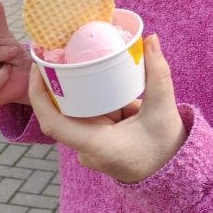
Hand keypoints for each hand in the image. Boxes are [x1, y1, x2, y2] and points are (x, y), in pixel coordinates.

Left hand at [28, 33, 187, 182]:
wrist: (174, 173)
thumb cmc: (166, 148)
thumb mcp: (163, 109)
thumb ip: (158, 74)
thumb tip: (151, 39)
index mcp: (97, 146)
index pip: (54, 123)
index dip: (39, 95)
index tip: (38, 68)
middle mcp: (87, 150)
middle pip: (63, 111)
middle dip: (63, 83)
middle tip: (64, 52)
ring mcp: (90, 149)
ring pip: (78, 112)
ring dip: (85, 92)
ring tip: (91, 65)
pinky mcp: (96, 144)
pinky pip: (88, 116)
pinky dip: (96, 101)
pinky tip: (102, 84)